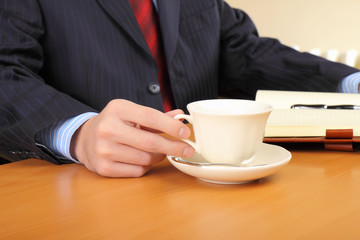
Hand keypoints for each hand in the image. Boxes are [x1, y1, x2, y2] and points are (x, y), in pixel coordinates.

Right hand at [70, 99, 193, 176]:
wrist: (85, 139)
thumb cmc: (114, 123)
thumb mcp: (131, 113)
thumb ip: (156, 116)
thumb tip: (180, 115)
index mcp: (117, 109)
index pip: (151, 117)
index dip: (172, 126)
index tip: (186, 132)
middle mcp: (108, 128)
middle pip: (151, 142)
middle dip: (174, 147)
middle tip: (188, 150)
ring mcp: (104, 150)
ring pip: (146, 159)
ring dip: (158, 157)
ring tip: (158, 151)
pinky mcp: (104, 168)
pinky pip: (137, 171)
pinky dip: (145, 167)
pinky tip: (141, 159)